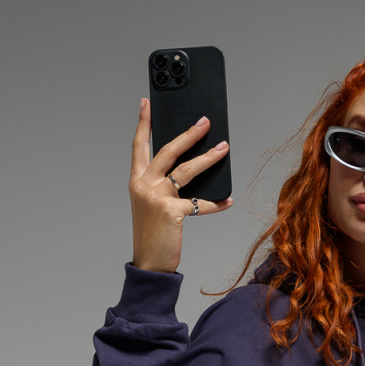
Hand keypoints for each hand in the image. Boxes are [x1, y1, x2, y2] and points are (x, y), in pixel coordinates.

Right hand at [129, 98, 232, 273]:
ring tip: (223, 148)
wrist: (149, 262)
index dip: (143, 123)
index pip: (139, 145)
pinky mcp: (171, 211)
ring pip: (186, 170)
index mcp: (136, 181)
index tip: (147, 103)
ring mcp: (156, 197)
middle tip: (205, 121)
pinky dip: (216, 203)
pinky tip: (227, 199)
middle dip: (188, 133)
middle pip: (168, 150)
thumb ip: (163, 185)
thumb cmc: (153, 234)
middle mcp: (144, 185)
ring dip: (208, 157)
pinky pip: (200, 203)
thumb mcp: (151, 205)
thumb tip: (190, 168)